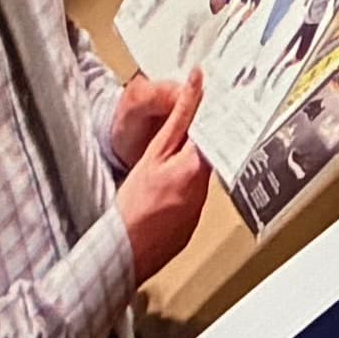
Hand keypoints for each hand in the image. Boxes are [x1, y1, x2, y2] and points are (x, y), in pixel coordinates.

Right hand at [111, 67, 210, 282]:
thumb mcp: (153, 153)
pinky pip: (190, 200)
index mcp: (199, 167)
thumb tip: (196, 85)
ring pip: (198, 179)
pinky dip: (180, 192)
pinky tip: (161, 194)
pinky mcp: (189, 226)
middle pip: (207, 156)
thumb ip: (179, 117)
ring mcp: (198, 211)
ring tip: (162, 169)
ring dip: (186, 169)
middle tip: (178, 133)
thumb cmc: (133, 206)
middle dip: (195, 143)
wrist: (122, 252)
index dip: (210, 115)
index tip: (207, 100)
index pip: (215, 131)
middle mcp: (205, 190)